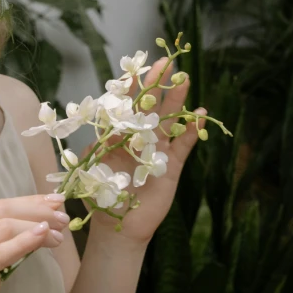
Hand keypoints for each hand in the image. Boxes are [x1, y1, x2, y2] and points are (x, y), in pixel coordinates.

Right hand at [0, 194, 68, 292]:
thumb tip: (41, 216)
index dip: (27, 201)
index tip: (54, 202)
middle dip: (36, 211)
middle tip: (63, 218)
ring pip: (3, 228)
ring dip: (37, 227)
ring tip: (59, 236)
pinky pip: (2, 253)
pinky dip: (26, 242)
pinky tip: (44, 237)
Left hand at [87, 57, 205, 244]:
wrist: (119, 227)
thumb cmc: (102, 199)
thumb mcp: (92, 170)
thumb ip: (98, 148)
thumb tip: (108, 127)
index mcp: (117, 137)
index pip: (124, 107)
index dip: (130, 88)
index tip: (135, 68)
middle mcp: (138, 140)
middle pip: (150, 108)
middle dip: (157, 86)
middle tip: (165, 65)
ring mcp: (156, 151)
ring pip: (168, 121)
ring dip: (177, 102)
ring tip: (185, 81)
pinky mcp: (171, 167)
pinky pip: (183, 145)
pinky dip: (191, 131)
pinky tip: (200, 115)